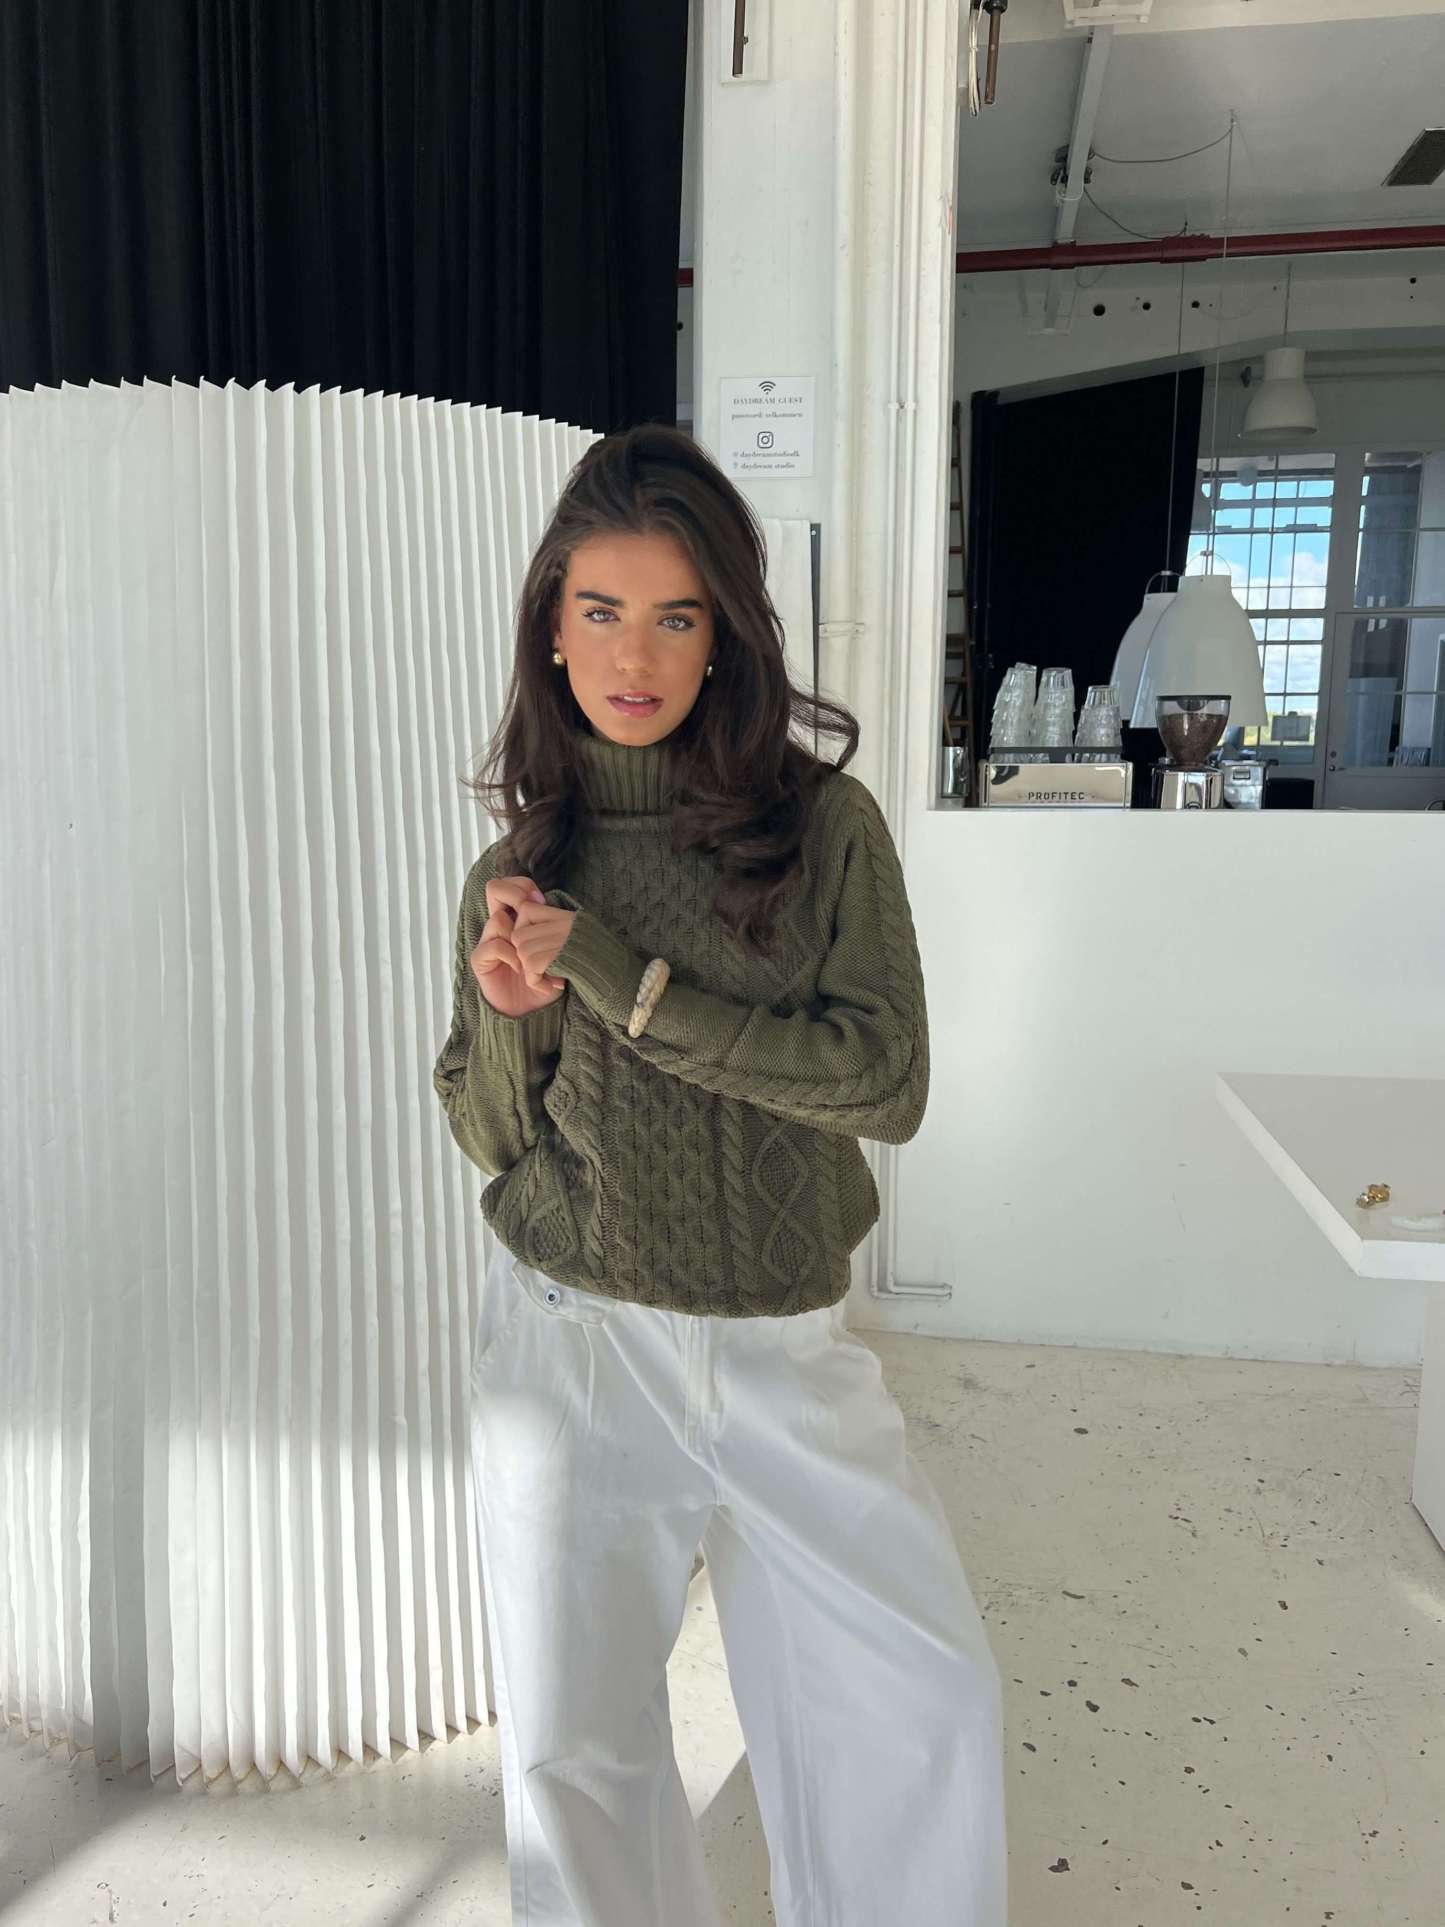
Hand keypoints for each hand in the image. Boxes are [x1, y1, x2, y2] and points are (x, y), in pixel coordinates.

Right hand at [470, 875, 575, 1018]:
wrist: (530, 1011)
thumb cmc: (545, 979)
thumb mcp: (555, 951)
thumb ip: (552, 929)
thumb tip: (548, 903)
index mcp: (516, 919)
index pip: (512, 885)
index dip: (524, 886)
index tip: (541, 900)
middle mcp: (499, 926)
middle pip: (494, 888)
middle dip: (514, 893)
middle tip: (529, 908)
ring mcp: (488, 941)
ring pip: (498, 919)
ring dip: (520, 938)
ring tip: (533, 957)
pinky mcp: (480, 960)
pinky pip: (495, 945)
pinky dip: (512, 956)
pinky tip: (523, 971)